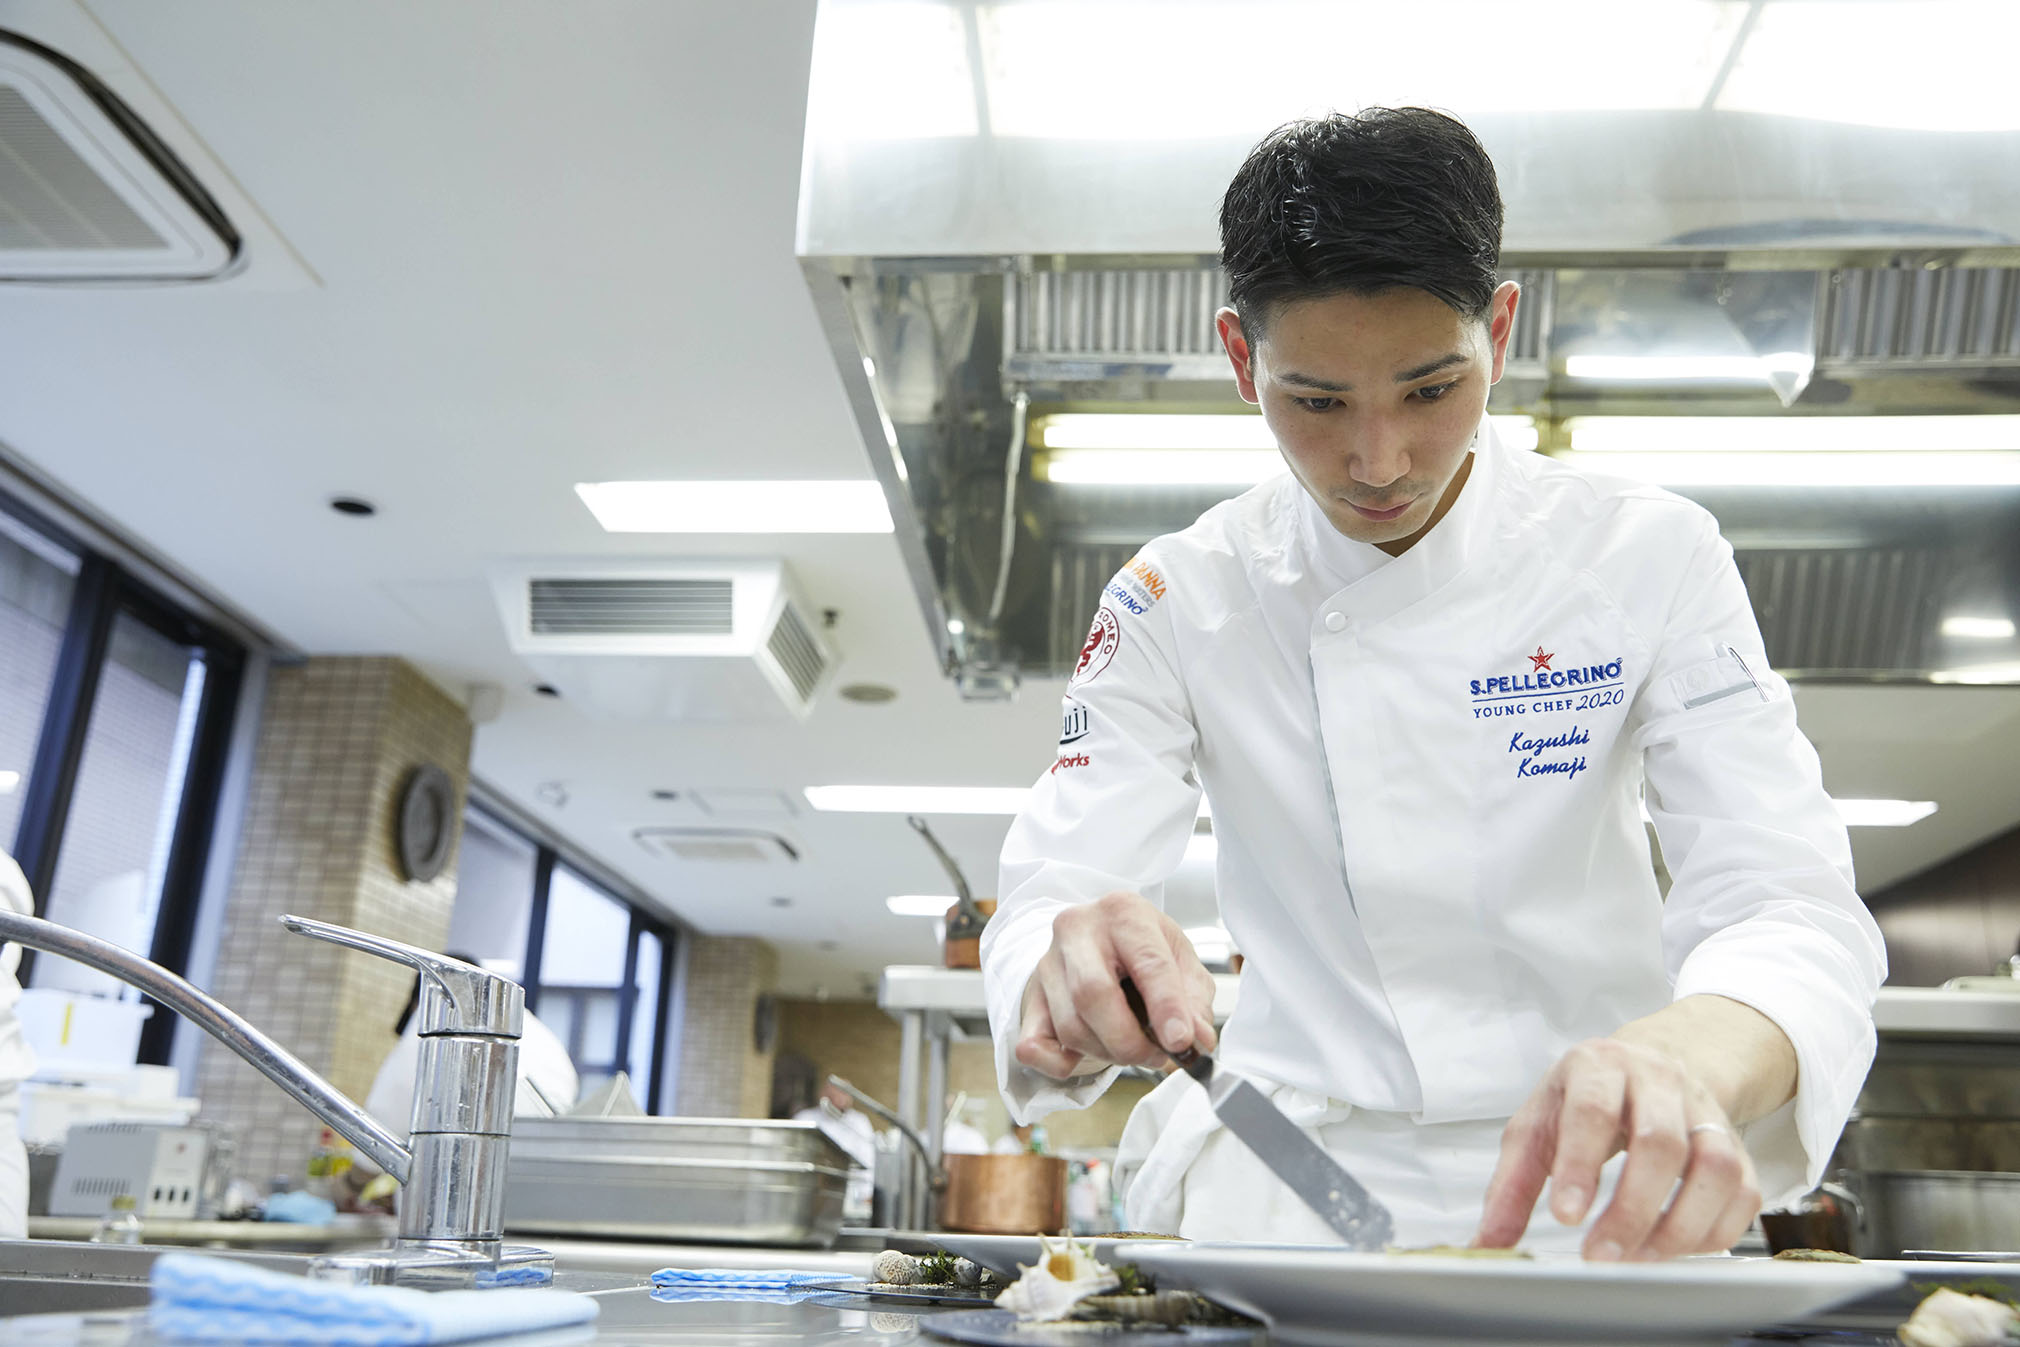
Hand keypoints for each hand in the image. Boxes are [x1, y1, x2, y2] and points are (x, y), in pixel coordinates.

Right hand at [1014, 891, 1217, 1077]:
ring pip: (1071, 1026)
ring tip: (1132, 1048)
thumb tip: (1197, 1042)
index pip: (1147, 962)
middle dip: (1129, 1040)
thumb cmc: (1142, 950)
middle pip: (1093, 993)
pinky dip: (1060, 1064)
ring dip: (1107, 1053)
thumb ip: (1194, 1001)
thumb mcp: (1180, 960)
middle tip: (1156, 1055)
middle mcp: (1077, 930)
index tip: (1181, 1042)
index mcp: (1123, 912)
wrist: (1097, 938)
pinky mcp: (1029, 997)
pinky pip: (1033, 1045)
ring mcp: (1047, 963)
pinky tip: (1087, 1054)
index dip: (1166, 1007)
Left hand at [1474, 1037, 1761, 1260]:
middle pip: (1660, 1142)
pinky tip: (1677, 1249)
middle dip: (1631, 1208)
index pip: (1594, 1111)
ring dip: (1679, 1225)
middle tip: (1601, 1254)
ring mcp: (1703, 1111)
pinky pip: (1743, 1191)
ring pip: (1714, 1167)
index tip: (1567, 1217)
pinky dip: (1714, 1230)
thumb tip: (1487, 1241)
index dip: (1582, 1166)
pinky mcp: (1736, 1144)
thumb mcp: (1537, 1125)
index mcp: (1598, 1066)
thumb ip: (1511, 1184)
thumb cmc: (1584, 1098)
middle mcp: (1658, 1080)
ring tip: (1639, 1258)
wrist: (1649, 1062)